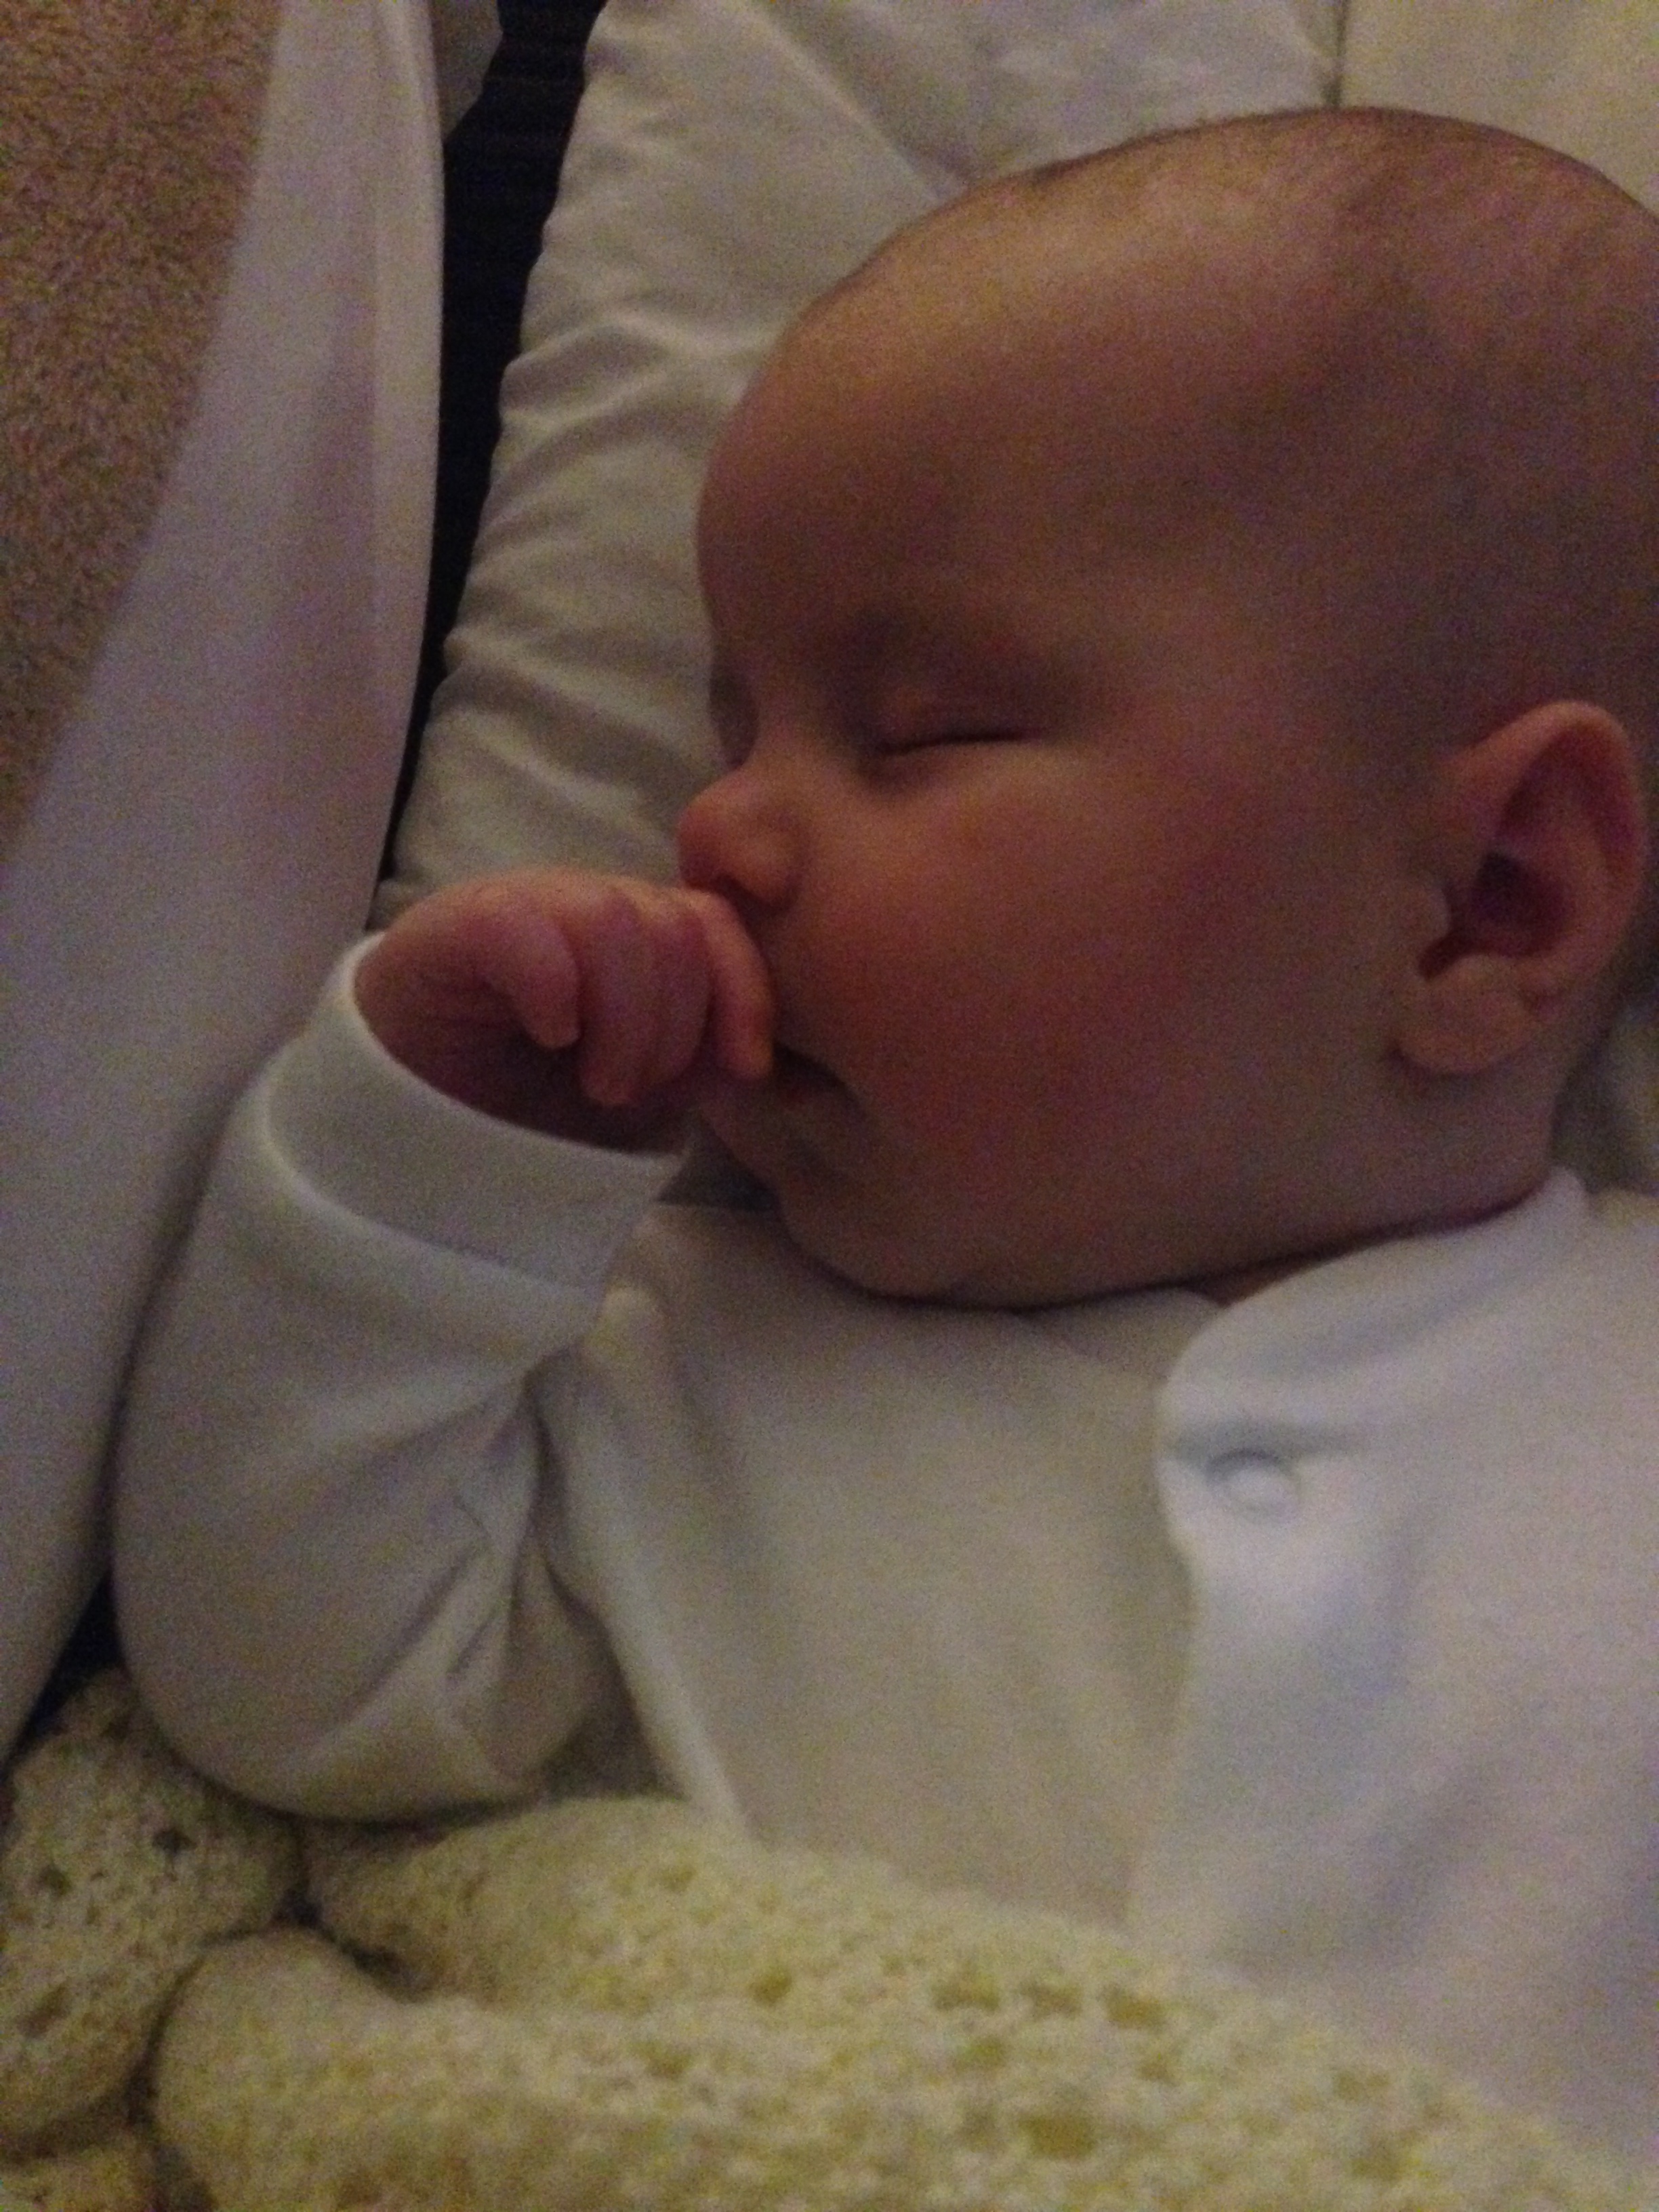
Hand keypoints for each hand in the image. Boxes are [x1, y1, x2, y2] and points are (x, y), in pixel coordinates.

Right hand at [354, 871, 773, 1142]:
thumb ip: (697, 1063)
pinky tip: (551, 1034)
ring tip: (595, 1082)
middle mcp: (586, 906)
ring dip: (622, 1022)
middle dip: (671, 1029)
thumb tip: (751, 1057)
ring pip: (611, 921)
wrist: (417, 1118)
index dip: (744, 991)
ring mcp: (523, 906)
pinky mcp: (459, 925)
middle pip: (672, 926)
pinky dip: (555, 989)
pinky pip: (524, 925)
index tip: (746, 1067)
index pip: (714, 923)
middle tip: (627, 1089)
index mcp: (638, 934)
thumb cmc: (533, 1101)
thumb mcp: (637, 1094)